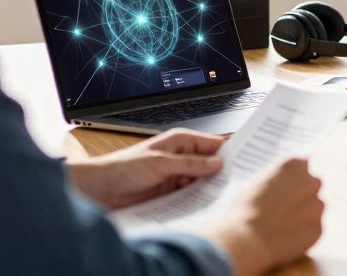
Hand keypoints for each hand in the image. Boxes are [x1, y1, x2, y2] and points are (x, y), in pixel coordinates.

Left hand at [67, 128, 223, 208]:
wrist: (99, 190)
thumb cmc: (122, 168)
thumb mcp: (160, 163)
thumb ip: (190, 163)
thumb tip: (217, 163)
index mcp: (181, 141)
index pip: (214, 145)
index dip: (231, 152)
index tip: (247, 161)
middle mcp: (182, 157)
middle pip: (212, 165)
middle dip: (222, 173)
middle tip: (237, 182)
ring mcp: (178, 176)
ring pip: (203, 182)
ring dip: (210, 189)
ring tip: (223, 196)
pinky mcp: (172, 193)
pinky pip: (192, 196)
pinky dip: (198, 200)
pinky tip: (204, 205)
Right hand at [198, 157, 324, 275]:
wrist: (247, 240)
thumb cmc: (244, 210)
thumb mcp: (255, 183)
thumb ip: (274, 180)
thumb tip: (278, 185)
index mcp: (295, 165)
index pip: (300, 167)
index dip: (291, 179)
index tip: (284, 188)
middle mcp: (312, 182)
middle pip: (310, 186)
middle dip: (300, 196)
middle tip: (282, 208)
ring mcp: (317, 206)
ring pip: (313, 208)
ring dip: (303, 214)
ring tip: (281, 225)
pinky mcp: (318, 228)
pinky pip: (312, 228)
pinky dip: (302, 233)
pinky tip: (285, 237)